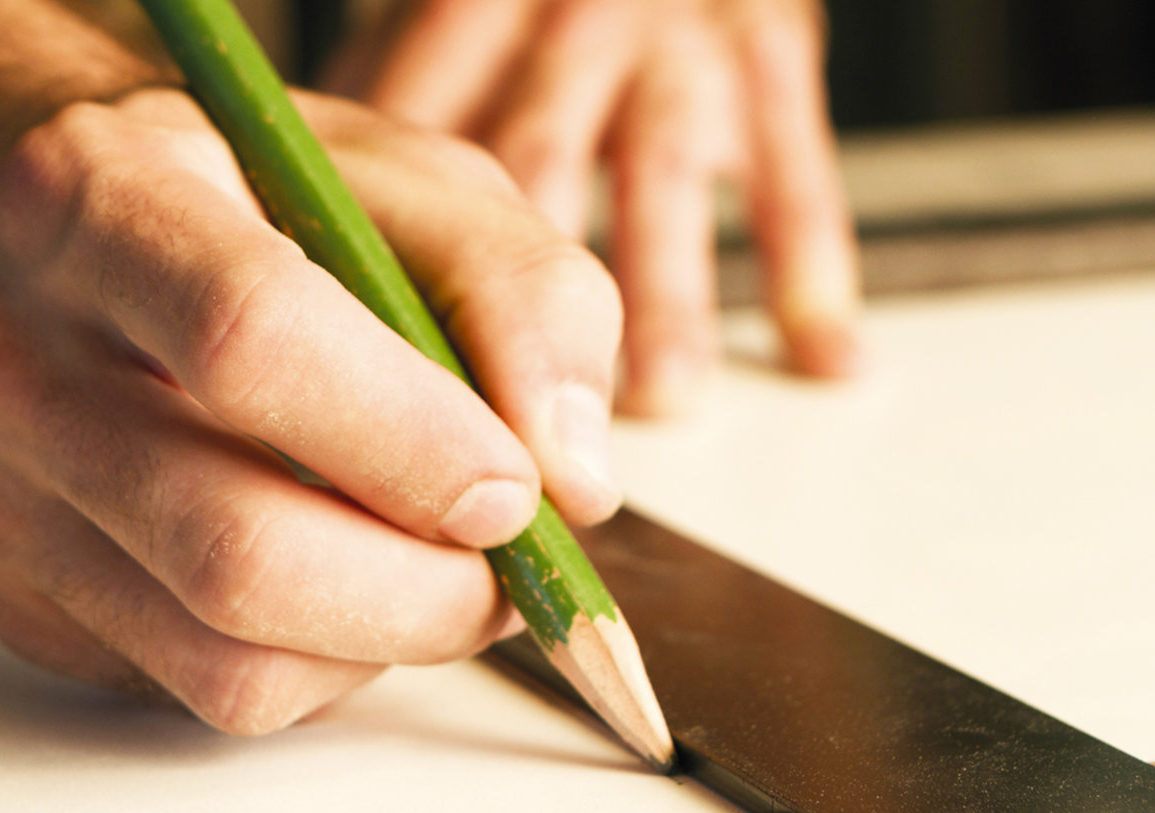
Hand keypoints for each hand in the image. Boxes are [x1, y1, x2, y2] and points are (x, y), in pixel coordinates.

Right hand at [0, 87, 623, 732]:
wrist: (54, 251)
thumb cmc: (242, 202)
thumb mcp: (406, 180)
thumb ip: (520, 291)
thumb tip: (571, 477)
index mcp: (94, 199)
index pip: (249, 338)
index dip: (411, 438)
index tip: (512, 484)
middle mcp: (9, 356)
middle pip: (236, 547)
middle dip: (426, 590)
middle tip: (507, 559)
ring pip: (230, 659)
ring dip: (389, 640)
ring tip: (436, 561)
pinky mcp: (18, 597)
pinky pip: (210, 693)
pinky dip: (325, 663)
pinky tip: (341, 574)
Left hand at [326, 0, 861, 415]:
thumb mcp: (444, 32)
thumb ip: (394, 135)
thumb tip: (331, 282)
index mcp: (460, 25)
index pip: (412, 156)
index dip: (406, 272)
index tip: (396, 390)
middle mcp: (558, 32)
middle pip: (532, 173)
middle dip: (522, 309)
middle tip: (520, 429)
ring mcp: (664, 47)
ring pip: (656, 183)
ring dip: (665, 302)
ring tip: (661, 400)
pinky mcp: (765, 52)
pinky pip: (791, 171)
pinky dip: (809, 268)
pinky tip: (822, 361)